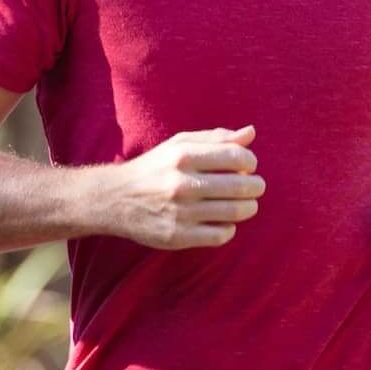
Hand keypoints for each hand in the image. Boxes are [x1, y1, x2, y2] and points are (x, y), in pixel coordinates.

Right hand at [108, 126, 264, 249]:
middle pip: (241, 186)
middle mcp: (182, 183)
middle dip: (255, 186)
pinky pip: (220, 235)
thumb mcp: (179, 144)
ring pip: (235, 212)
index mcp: (183, 156)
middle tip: (254, 187)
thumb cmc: (155, 168)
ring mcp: (180, 212)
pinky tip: (224, 221)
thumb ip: (216, 138)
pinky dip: (229, 228)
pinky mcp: (177, 236)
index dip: (250, 161)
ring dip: (248, 207)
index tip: (249, 166)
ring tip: (246, 204)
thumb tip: (251, 133)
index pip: (236, 156)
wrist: (114, 199)